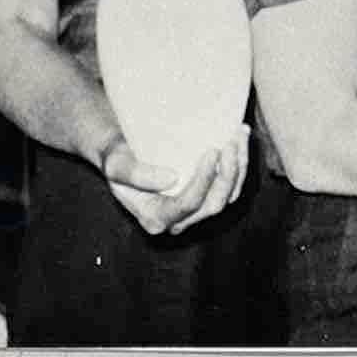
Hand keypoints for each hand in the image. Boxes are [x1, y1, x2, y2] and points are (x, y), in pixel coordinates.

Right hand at [102, 124, 249, 233]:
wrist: (126, 155)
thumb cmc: (118, 158)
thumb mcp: (115, 163)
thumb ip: (134, 173)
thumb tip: (171, 179)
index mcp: (156, 218)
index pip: (188, 204)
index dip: (204, 180)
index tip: (211, 151)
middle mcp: (180, 220)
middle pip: (214, 203)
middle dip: (228, 173)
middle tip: (230, 142)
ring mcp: (197, 211)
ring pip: (229, 196)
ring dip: (239, 165)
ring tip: (239, 135)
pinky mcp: (209, 198)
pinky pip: (232, 186)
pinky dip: (240, 162)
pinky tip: (240, 137)